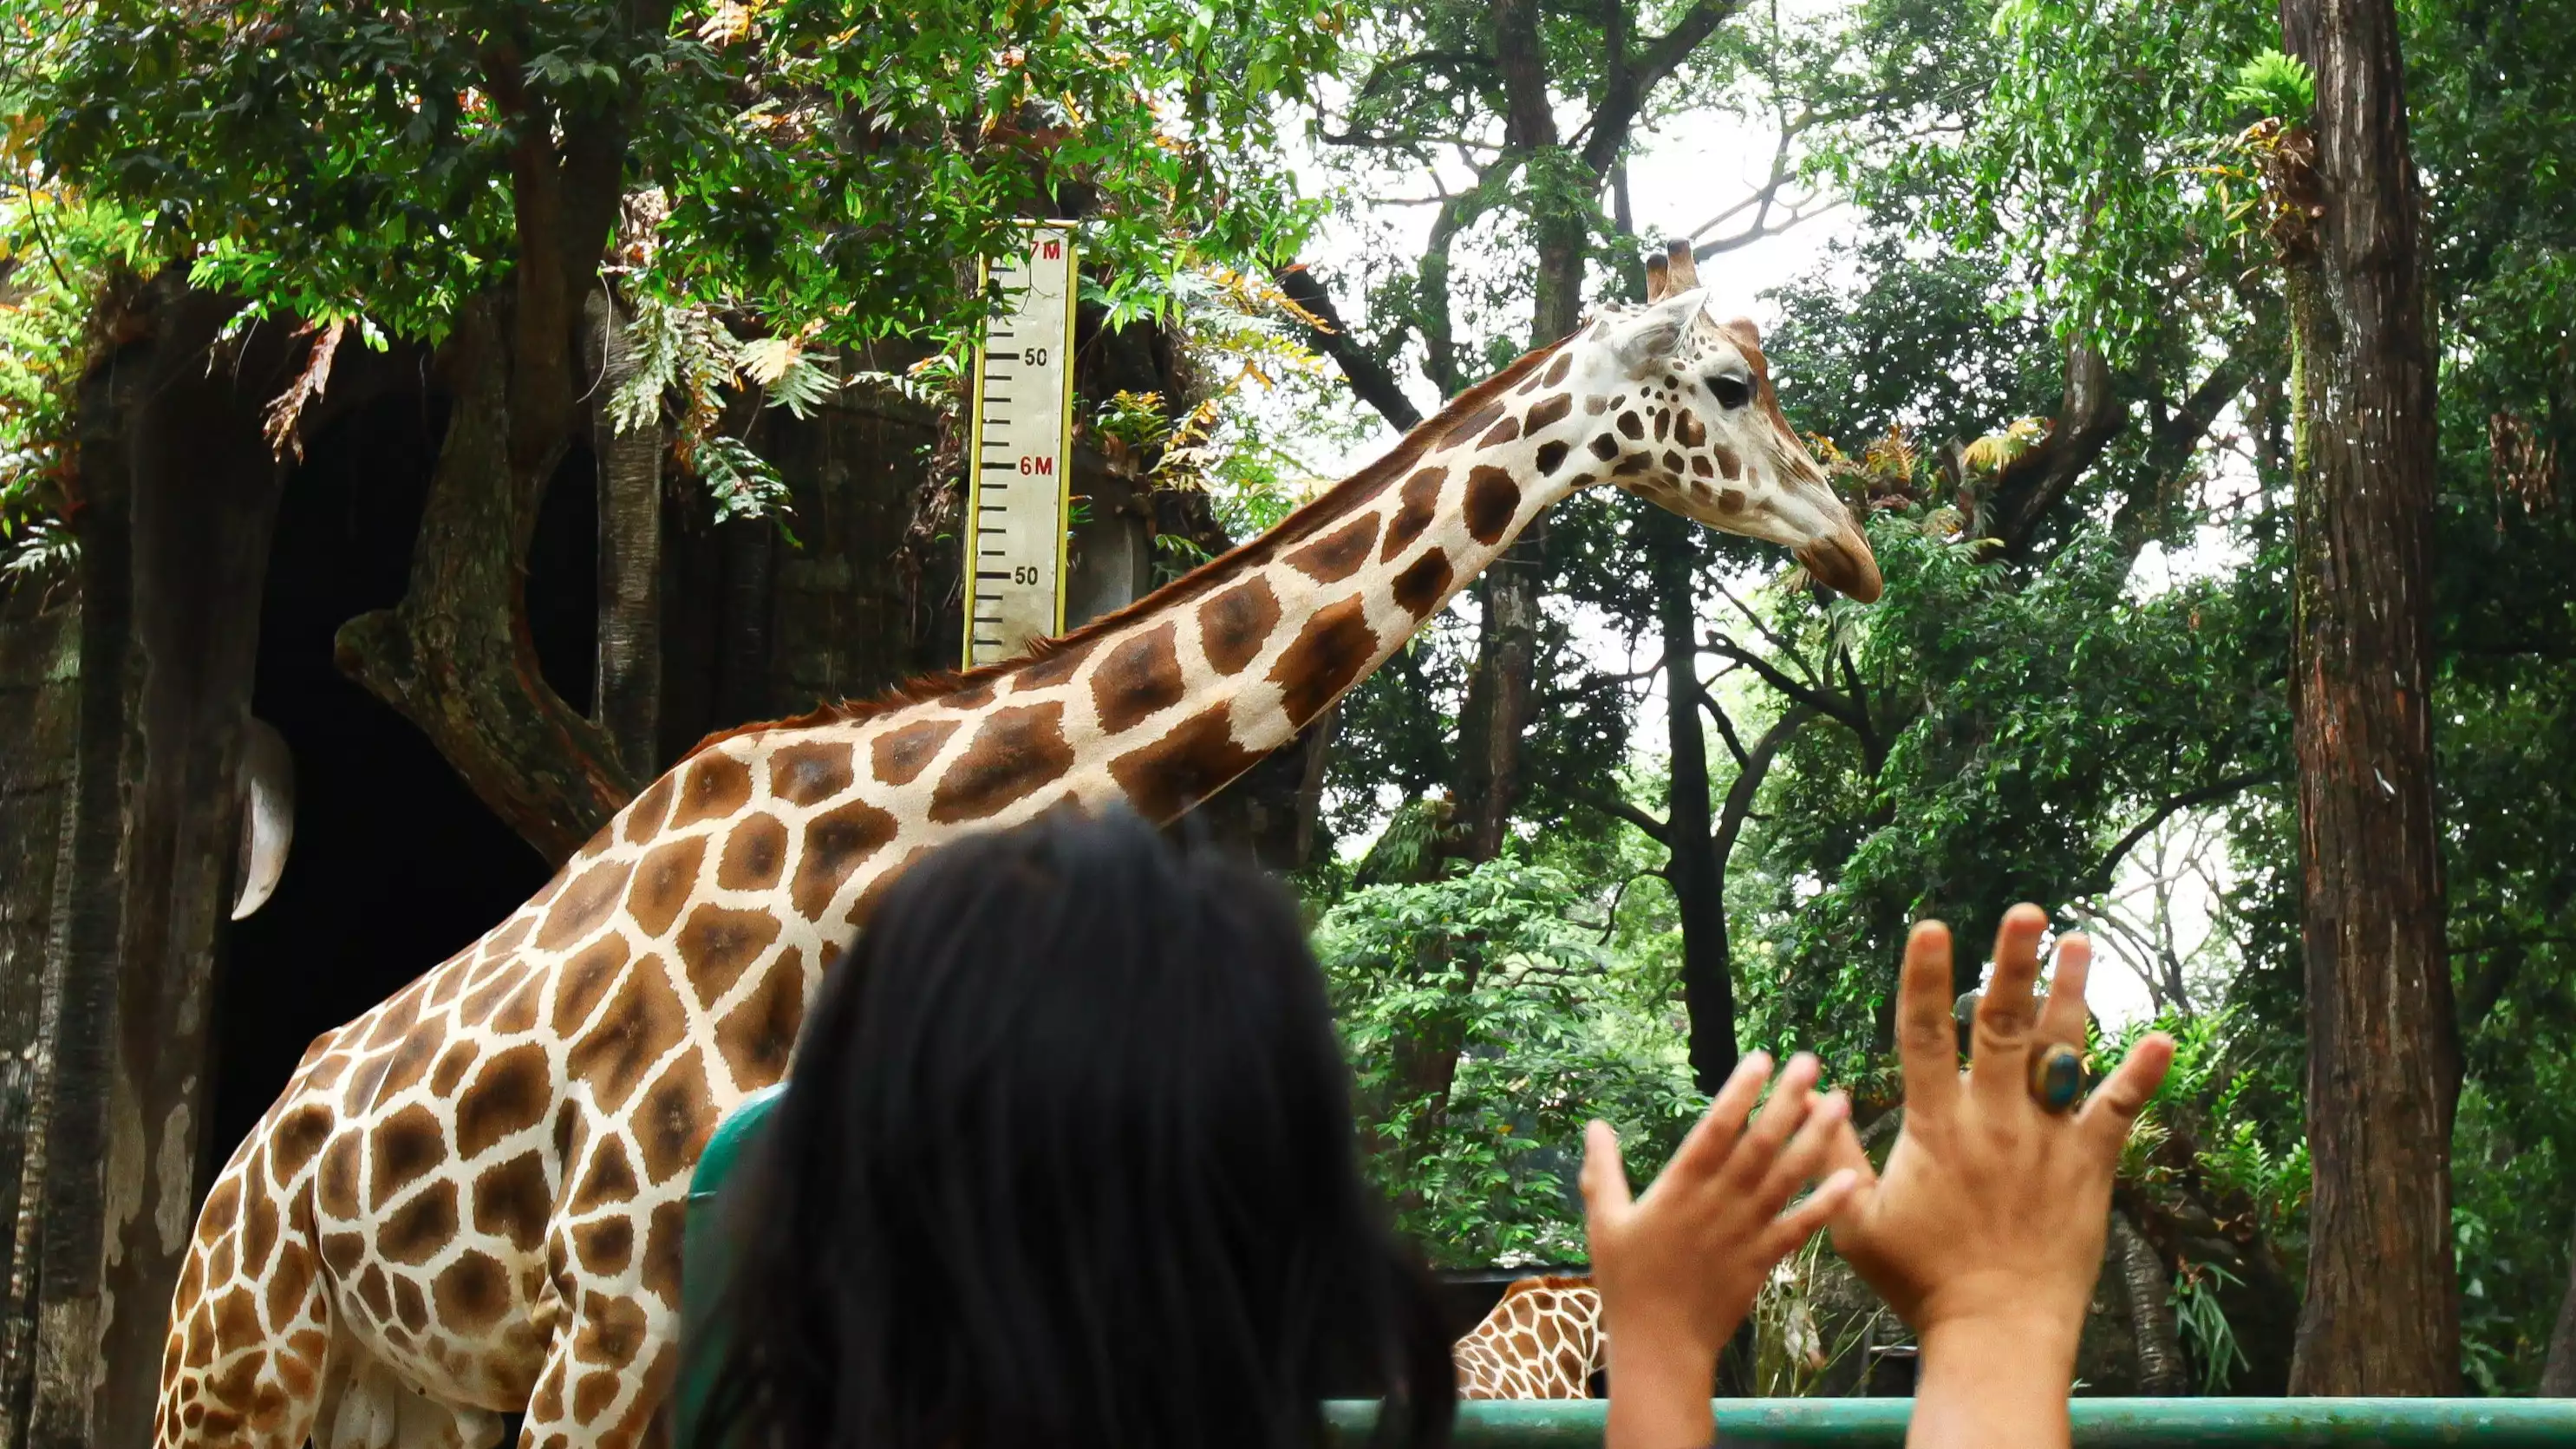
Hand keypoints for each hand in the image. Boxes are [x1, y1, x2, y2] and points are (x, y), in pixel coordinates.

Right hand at [1583, 1052, 1858, 1448]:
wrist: (1660, 1345)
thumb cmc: (1626, 1282)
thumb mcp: (1605, 1221)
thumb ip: (1603, 1171)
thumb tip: (1595, 1126)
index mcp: (1679, 1188)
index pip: (1714, 1128)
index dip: (1739, 1092)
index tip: (1761, 1057)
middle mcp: (1718, 1203)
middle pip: (1759, 1143)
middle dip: (1787, 1099)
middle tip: (1810, 1061)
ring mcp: (1745, 1231)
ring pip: (1786, 1176)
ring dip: (1816, 1137)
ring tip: (1841, 1102)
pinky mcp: (1763, 1260)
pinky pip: (1800, 1226)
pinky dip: (1826, 1202)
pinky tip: (1851, 1177)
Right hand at [1825, 905, 2174, 1447]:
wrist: (1996, 1331)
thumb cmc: (1920, 1282)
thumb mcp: (1856, 1221)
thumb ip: (1836, 1153)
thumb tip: (1819, 1096)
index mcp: (1935, 1127)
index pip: (1923, 1036)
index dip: (1925, 979)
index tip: (1930, 926)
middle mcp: (1993, 1121)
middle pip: (2003, 1026)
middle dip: (2012, 964)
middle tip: (2026, 911)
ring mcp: (2045, 1141)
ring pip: (2061, 1054)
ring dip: (2073, 994)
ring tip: (2079, 940)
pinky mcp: (2089, 1168)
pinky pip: (2119, 1113)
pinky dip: (2142, 1076)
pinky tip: (2164, 1037)